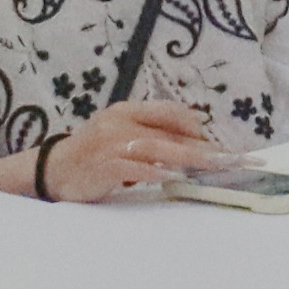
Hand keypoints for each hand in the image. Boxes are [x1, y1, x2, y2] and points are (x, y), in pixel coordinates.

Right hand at [19, 101, 232, 201]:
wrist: (51, 171)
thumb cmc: (94, 155)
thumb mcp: (122, 135)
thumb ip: (153, 136)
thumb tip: (196, 144)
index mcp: (126, 110)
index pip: (170, 111)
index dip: (198, 126)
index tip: (222, 145)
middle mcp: (119, 122)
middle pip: (170, 133)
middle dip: (206, 147)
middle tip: (236, 160)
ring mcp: (109, 144)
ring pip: (158, 148)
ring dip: (190, 158)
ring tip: (216, 167)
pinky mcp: (102, 167)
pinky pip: (134, 168)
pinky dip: (156, 172)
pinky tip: (176, 177)